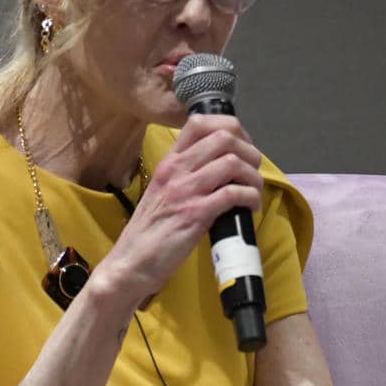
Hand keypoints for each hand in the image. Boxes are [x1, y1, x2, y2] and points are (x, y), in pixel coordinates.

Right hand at [95, 114, 262, 307]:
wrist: (131, 262)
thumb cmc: (151, 229)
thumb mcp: (165, 191)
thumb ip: (187, 174)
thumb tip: (223, 165)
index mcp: (169, 161)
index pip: (199, 123)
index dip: (231, 128)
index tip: (243, 147)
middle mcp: (176, 170)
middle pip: (224, 138)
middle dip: (250, 152)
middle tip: (253, 171)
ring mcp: (185, 191)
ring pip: (232, 162)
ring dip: (253, 177)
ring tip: (254, 192)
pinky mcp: (195, 215)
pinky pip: (233, 194)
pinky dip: (250, 198)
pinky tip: (249, 208)